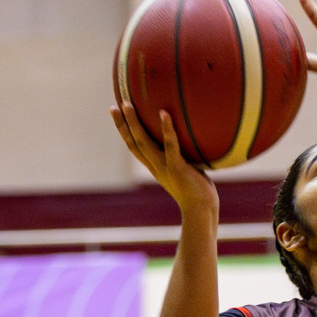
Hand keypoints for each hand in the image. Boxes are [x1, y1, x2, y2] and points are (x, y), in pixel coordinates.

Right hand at [110, 102, 217, 217]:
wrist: (201, 211)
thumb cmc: (198, 192)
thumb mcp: (185, 173)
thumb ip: (182, 159)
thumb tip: (191, 142)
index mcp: (155, 167)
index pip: (134, 147)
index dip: (124, 131)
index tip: (116, 114)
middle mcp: (155, 166)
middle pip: (133, 143)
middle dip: (122, 124)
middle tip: (115, 106)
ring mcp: (165, 167)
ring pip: (143, 142)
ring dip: (134, 123)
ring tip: (128, 105)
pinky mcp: (177, 168)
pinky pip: (170, 146)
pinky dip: (166, 129)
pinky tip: (164, 113)